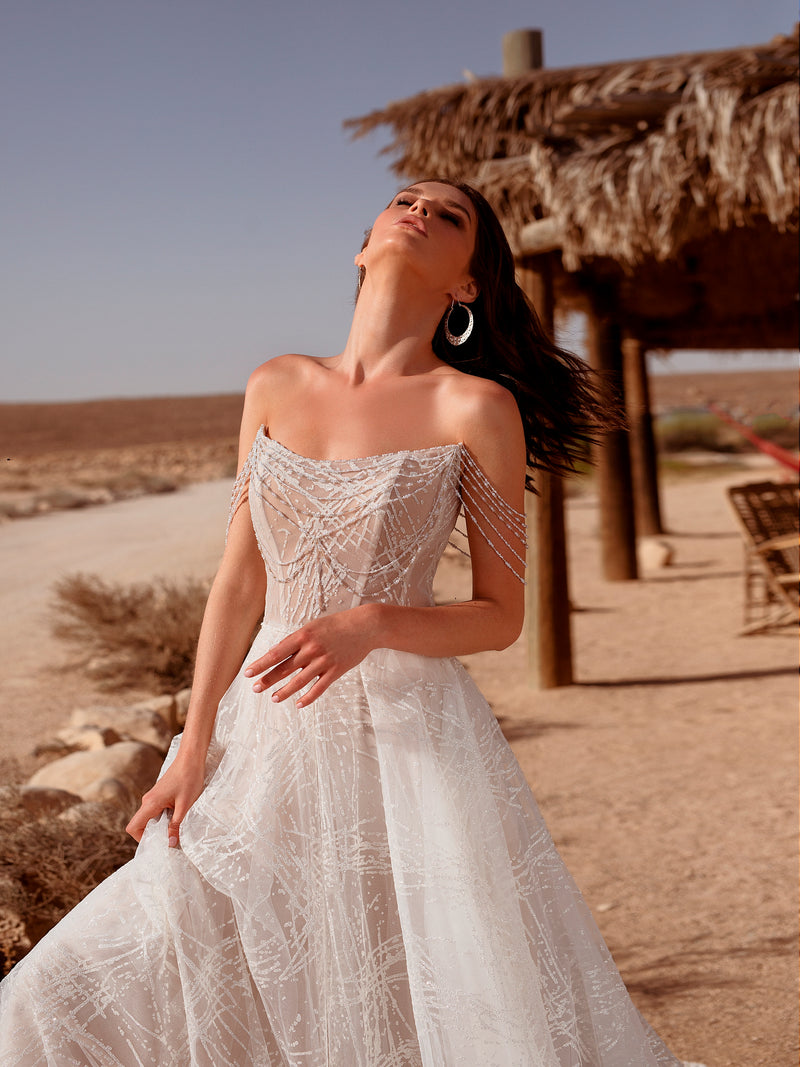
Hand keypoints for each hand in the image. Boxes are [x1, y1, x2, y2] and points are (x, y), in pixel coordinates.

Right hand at [125, 755, 205, 847]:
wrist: (192, 757)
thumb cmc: (189, 778)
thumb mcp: (185, 805)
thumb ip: (176, 825)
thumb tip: (170, 844)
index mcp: (150, 803)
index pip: (133, 827)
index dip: (141, 839)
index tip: (157, 843)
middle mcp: (148, 800)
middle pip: (142, 824)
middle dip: (154, 835)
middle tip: (170, 840)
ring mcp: (154, 796)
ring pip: (151, 817)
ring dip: (161, 826)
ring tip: (178, 829)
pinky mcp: (160, 794)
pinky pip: (157, 810)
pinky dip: (165, 817)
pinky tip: (180, 816)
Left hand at [244, 605, 379, 706]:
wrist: (366, 626)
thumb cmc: (338, 624)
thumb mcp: (314, 626)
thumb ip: (297, 640)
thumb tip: (278, 652)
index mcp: (303, 635)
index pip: (276, 653)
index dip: (260, 664)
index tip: (248, 672)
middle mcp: (311, 649)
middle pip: (284, 668)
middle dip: (267, 679)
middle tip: (254, 688)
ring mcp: (324, 661)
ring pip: (299, 681)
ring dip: (284, 691)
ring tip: (273, 698)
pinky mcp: (336, 671)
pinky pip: (319, 688)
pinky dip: (308, 698)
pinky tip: (299, 704)